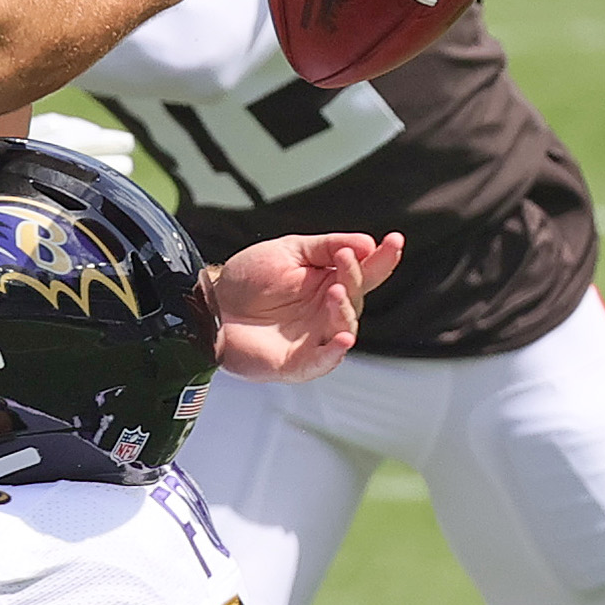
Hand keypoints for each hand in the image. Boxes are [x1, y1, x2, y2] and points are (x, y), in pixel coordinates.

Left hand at [210, 231, 403, 381]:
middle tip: (344, 260)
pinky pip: (322, 361)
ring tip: (333, 291)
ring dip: (343, 310)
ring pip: (344, 328)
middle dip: (354, 278)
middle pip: (355, 298)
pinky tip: (342, 339)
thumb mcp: (289, 251)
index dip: (382, 259)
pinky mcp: (296, 362)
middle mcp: (326, 312)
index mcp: (328, 283)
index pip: (365, 272)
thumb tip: (366, 243)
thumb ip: (326, 246)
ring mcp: (313, 338)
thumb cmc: (247, 280)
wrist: (210, 303)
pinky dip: (334, 352)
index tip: (394, 242)